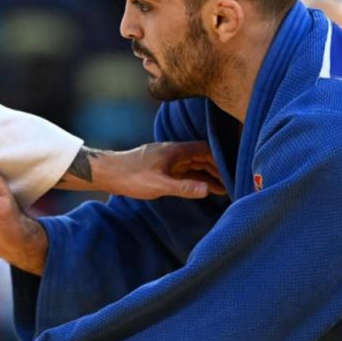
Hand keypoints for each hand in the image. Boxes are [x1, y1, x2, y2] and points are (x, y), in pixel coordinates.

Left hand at [62, 142, 224, 199]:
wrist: (107, 173)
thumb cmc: (131, 177)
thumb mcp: (159, 185)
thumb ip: (183, 188)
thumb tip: (208, 189)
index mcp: (175, 151)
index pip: (205, 150)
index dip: (221, 159)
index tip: (234, 169)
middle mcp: (172, 152)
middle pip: (201, 157)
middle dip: (217, 169)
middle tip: (232, 184)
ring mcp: (166, 159)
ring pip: (192, 165)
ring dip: (206, 175)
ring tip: (220, 189)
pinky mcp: (160, 167)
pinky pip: (183, 171)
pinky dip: (193, 178)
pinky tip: (198, 187)